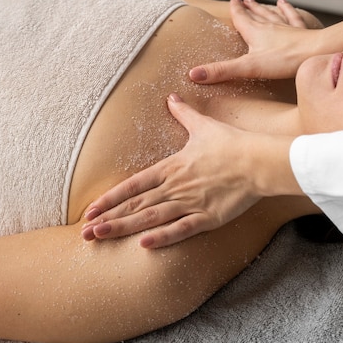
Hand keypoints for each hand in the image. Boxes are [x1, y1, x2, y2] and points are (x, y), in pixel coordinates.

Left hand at [81, 94, 263, 247]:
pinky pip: (181, 229)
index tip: (90, 209)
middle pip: (136, 205)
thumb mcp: (203, 126)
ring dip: (123, 228)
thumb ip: (184, 114)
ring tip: (99, 238)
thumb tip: (172, 97)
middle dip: (109, 219)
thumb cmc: (231, 143)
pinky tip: (142, 245)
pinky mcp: (208, 217)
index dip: (110, 198)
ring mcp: (190, 203)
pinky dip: (162, 237)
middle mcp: (175, 187)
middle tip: (84, 233)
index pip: (133, 185)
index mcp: (171, 167)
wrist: (258, 160)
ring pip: (151, 218)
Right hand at [189, 0, 319, 83]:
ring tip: (259, 1)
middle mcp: (270, 26)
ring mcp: (287, 28)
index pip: (241, 18)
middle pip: (256, 15)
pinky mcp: (302, 32)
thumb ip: (222, 71)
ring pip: (272, 14)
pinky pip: (293, 17)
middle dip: (248, 8)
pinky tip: (285, 4)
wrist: (315, 52)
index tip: (232, 0)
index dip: (235, 10)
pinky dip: (288, 10)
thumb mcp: (248, 68)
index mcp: (255, 33)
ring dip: (264, 8)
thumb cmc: (283, 60)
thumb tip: (193, 74)